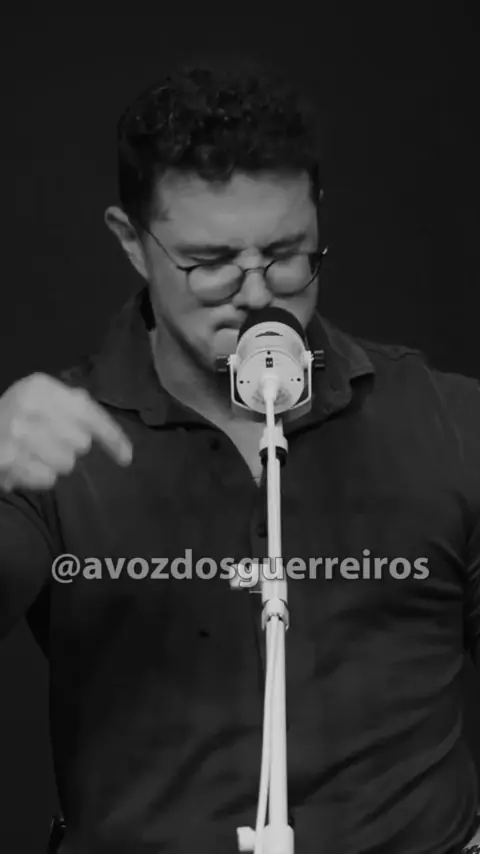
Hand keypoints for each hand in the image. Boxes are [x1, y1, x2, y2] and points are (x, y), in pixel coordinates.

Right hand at [0, 372, 131, 490]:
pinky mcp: (8, 461)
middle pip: (81, 443)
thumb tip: (114, 439)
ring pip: (66, 463)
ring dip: (56, 462)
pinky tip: (27, 463)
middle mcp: (29, 407)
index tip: (126, 457)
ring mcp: (17, 436)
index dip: (112, 436)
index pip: (88, 413)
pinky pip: (47, 479)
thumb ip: (76, 406)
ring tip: (37, 452)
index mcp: (41, 387)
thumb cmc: (18, 413)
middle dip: (72, 445)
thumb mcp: (42, 397)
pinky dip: (40, 476)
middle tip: (51, 440)